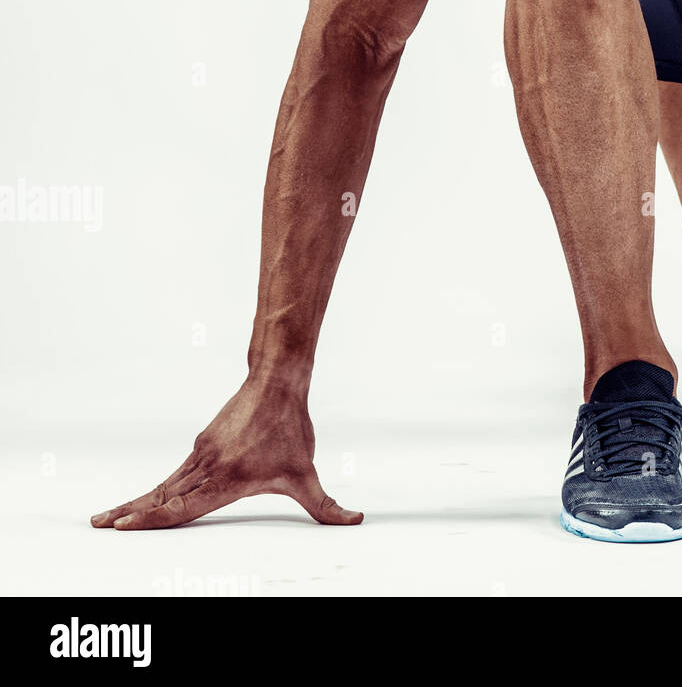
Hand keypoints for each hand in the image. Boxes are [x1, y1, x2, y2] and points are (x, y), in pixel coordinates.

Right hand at [90, 378, 361, 529]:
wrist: (277, 381)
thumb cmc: (291, 428)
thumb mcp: (306, 473)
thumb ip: (326, 506)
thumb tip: (355, 520)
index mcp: (226, 479)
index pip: (182, 507)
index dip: (153, 520)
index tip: (124, 526)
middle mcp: (207, 467)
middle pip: (162, 497)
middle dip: (130, 515)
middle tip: (99, 526)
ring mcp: (201, 455)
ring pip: (163, 485)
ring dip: (135, 502)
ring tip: (106, 518)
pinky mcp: (202, 444)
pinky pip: (173, 473)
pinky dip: (153, 489)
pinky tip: (142, 499)